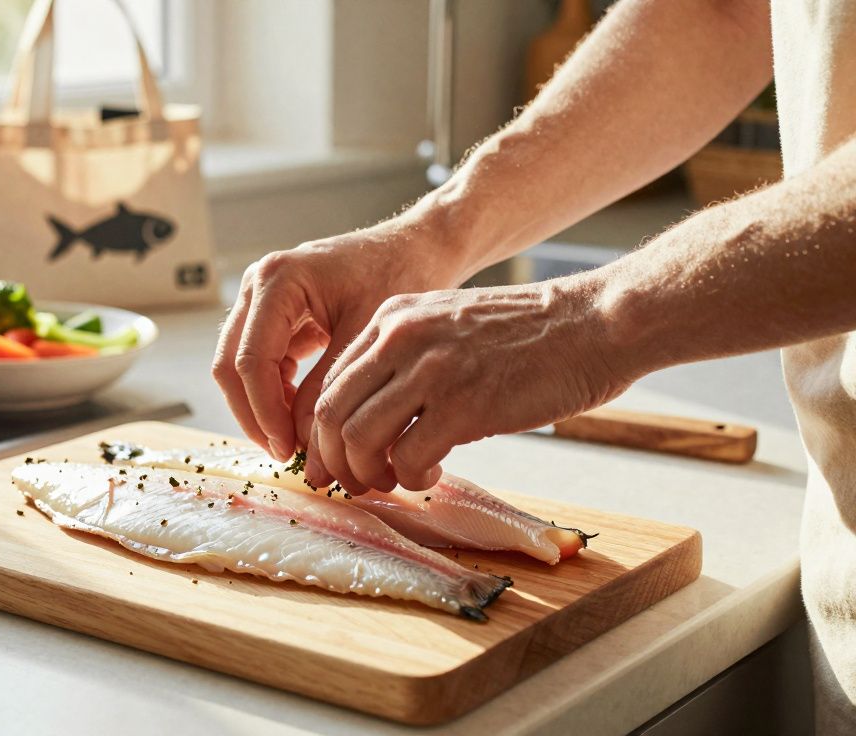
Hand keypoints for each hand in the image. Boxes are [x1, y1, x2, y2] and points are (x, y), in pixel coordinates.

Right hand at [212, 213, 466, 459]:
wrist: (416, 248)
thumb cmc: (399, 273)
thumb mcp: (365, 335)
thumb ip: (328, 386)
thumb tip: (303, 441)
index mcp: (278, 281)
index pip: (251, 360)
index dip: (264, 412)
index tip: (288, 448)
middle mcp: (259, 286)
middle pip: (231, 366)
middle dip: (255, 416)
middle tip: (285, 454)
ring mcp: (261, 301)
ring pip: (239, 369)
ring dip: (261, 409)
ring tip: (294, 444)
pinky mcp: (274, 318)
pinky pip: (260, 364)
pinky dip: (275, 395)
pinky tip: (300, 420)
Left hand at [304, 277, 634, 491]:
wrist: (596, 323)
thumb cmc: (531, 334)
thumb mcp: (449, 326)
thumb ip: (407, 360)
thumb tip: (374, 417)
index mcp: (392, 319)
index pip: (330, 383)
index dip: (325, 434)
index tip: (335, 462)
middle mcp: (400, 338)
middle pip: (331, 414)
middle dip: (334, 461)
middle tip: (353, 484)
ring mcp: (431, 370)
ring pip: (359, 438)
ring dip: (369, 474)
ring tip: (395, 481)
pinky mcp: (464, 405)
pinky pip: (407, 458)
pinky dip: (412, 478)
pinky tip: (432, 475)